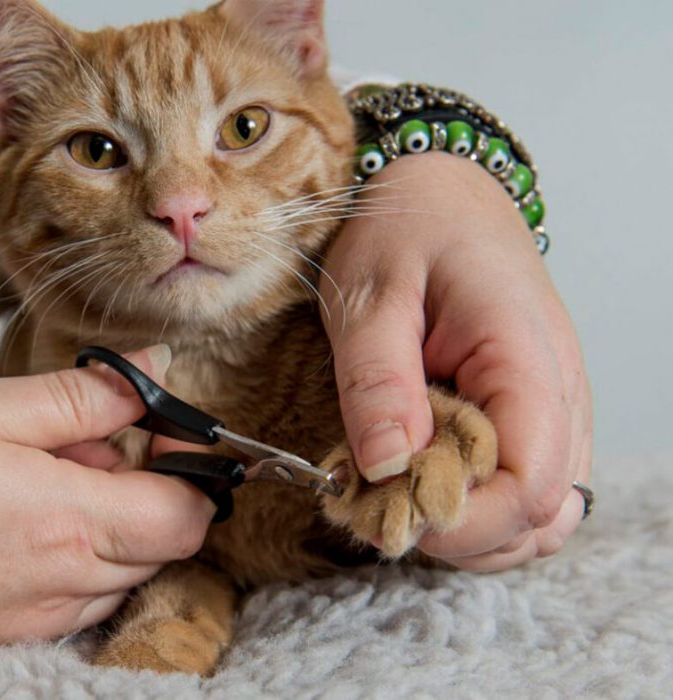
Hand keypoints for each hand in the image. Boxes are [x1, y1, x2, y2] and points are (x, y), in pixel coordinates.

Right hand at [0, 345, 213, 696]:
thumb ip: (69, 399)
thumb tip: (148, 374)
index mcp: (64, 523)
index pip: (188, 513)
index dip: (189, 463)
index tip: (151, 421)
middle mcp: (63, 585)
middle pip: (162, 540)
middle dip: (140, 481)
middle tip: (66, 437)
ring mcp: (36, 619)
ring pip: (120, 565)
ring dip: (102, 514)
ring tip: (22, 474)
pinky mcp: (7, 635)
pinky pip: (76, 592)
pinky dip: (67, 548)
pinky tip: (2, 515)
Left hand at [320, 152, 591, 571]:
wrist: (441, 190)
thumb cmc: (406, 230)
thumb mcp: (369, 294)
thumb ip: (377, 381)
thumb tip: (387, 468)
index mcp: (524, 355)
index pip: (532, 484)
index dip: (463, 520)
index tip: (390, 507)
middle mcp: (558, 391)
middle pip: (540, 515)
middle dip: (458, 532)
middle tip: (378, 501)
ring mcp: (553, 407)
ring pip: (537, 516)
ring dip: (467, 526)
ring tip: (394, 488)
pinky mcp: (532, 416)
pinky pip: (523, 489)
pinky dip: (474, 504)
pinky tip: (419, 475)